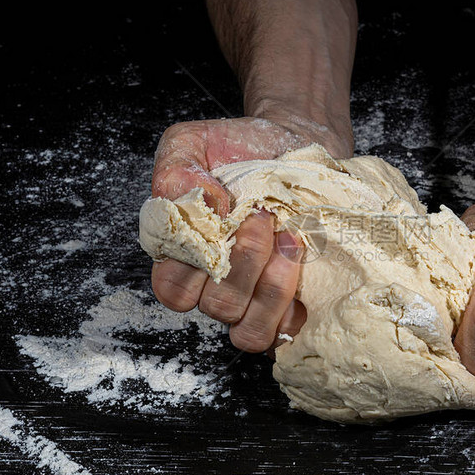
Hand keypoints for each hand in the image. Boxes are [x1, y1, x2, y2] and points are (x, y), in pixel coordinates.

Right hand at [150, 117, 342, 352]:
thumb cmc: (237, 149)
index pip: (173, 289)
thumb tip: (202, 205)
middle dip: (244, 262)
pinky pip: (285, 333)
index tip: (222, 217)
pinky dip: (294, 306)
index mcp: (183, 257)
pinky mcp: (290, 305)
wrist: (292, 144)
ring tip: (288, 240)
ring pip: (250, 329)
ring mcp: (254, 300)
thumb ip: (175, 171)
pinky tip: (302, 263)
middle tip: (263, 217)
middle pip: (217, 306)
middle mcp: (215, 285)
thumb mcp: (192, 142)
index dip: (195, 264)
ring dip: (272, 288)